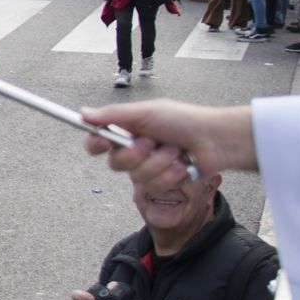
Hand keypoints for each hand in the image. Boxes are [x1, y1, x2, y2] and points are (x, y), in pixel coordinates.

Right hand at [84, 99, 256, 182]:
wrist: (216, 140)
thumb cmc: (184, 120)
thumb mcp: (146, 112)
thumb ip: (113, 115)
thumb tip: (83, 114)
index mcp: (127, 131)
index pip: (97, 141)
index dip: (95, 144)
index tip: (102, 142)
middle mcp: (135, 150)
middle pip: (115, 163)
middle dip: (136, 154)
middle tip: (151, 142)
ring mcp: (148, 168)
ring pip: (137, 177)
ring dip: (159, 163)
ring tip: (175, 151)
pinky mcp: (163, 182)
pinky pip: (155, 187)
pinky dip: (170, 174)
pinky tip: (182, 165)